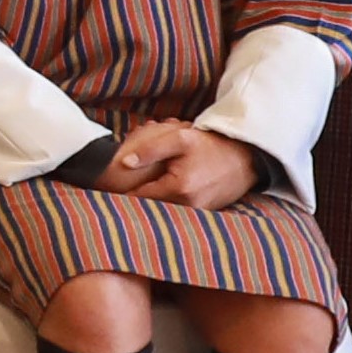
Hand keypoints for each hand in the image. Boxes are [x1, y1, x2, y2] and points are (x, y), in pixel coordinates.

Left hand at [102, 120, 262, 209]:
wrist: (245, 159)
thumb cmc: (211, 145)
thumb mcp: (181, 138)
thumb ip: (151, 149)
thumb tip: (125, 163)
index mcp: (179, 188)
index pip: (140, 197)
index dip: (122, 192)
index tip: (106, 188)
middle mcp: (188, 206)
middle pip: (150, 207)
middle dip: (135, 199)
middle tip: (115, 193)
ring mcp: (196, 213)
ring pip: (163, 210)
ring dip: (150, 203)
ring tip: (134, 194)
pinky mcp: (202, 214)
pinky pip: (176, 211)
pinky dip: (166, 204)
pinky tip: (156, 194)